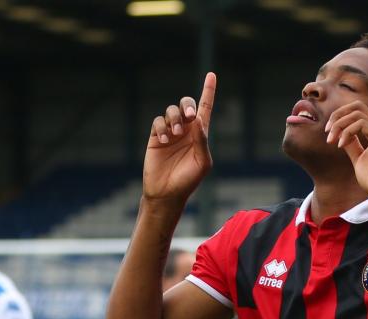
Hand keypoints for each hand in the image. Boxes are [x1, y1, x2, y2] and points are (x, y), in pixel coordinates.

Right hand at [142, 73, 215, 204]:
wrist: (167, 193)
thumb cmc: (188, 180)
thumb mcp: (202, 162)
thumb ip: (202, 141)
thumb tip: (198, 120)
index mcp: (200, 134)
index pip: (205, 108)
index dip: (208, 91)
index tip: (212, 75)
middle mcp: (185, 130)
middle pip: (186, 104)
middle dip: (187, 105)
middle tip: (189, 117)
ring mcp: (170, 132)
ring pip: (171, 111)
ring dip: (174, 119)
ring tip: (175, 134)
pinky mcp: (156, 136)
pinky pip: (158, 121)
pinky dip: (161, 127)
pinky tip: (164, 140)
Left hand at [324, 69, 367, 198]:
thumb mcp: (358, 160)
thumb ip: (351, 145)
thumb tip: (341, 135)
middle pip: (359, 106)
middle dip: (339, 114)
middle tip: (328, 132)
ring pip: (357, 112)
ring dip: (338, 124)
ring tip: (331, 140)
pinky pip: (360, 124)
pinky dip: (346, 131)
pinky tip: (340, 144)